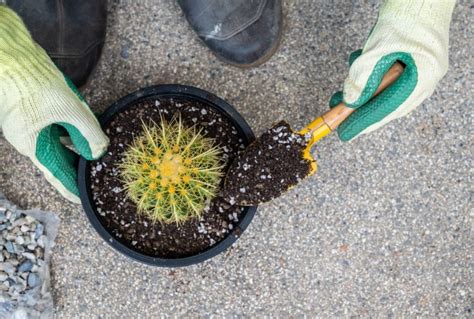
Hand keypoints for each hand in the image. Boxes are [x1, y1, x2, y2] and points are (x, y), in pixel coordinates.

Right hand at [0, 5, 108, 202]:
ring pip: (59, 142)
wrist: (14, 56)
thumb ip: (89, 133)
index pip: (56, 174)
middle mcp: (30, 138)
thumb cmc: (34, 83)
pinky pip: (57, 127)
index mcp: (32, 145)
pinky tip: (87, 131)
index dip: (70, 188)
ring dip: (77, 147)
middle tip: (94, 177)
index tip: (82, 200)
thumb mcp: (70, 110)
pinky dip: (72, 130)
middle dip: (77, 167)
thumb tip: (101, 150)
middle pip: (58, 159)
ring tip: (95, 156)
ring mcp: (31, 125)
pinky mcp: (36, 112)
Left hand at [330, 0, 454, 140]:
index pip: (386, 111)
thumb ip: (362, 78)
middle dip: (360, 108)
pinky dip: (371, 77)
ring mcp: (420, 72)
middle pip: (387, 105)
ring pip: (386, 93)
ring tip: (345, 89)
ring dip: (363, 91)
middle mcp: (424, 81)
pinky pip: (388, 80)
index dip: (363, 123)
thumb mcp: (378, 50)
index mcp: (422, 81)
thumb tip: (350, 101)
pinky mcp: (413, 64)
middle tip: (338, 112)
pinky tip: (360, 66)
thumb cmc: (408, 17)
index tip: (344, 133)